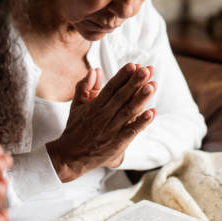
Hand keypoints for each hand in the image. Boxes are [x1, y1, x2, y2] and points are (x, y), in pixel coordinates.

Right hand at [46, 63, 156, 181]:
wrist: (69, 156)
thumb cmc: (75, 129)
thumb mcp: (77, 105)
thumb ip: (85, 86)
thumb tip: (95, 70)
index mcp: (94, 106)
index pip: (110, 87)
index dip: (122, 76)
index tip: (133, 65)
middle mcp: (103, 116)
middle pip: (121, 96)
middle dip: (134, 82)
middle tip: (146, 70)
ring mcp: (110, 130)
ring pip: (128, 111)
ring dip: (140, 99)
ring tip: (152, 86)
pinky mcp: (116, 144)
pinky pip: (131, 131)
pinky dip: (141, 122)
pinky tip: (152, 113)